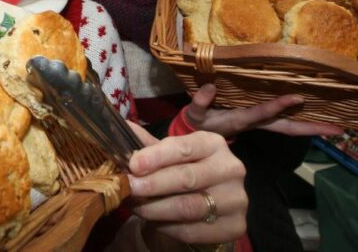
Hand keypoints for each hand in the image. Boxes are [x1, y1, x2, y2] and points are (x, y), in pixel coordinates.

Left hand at [126, 122, 247, 244]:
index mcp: (213, 144)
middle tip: (128, 188)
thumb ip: (147, 144)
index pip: (184, 148)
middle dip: (152, 184)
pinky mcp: (236, 226)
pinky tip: (154, 221)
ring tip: (136, 206)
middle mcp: (231, 168)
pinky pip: (194, 230)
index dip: (157, 156)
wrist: (212, 208)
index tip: (133, 164)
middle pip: (186, 178)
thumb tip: (121, 127)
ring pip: (189, 207)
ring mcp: (236, 199)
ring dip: (156, 208)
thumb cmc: (186, 173)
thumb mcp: (169, 155)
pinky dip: (168, 227)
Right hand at [185, 84, 344, 137]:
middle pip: (288, 128)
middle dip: (312, 129)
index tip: (297, 97)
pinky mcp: (261, 121)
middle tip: (338, 130)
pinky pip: (285, 122)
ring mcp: (261, 124)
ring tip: (336, 126)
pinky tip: (314, 115)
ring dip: (312, 127)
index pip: (262, 113)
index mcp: (240, 120)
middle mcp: (256, 124)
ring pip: (289, 127)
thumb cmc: (197, 124)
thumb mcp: (194, 113)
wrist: (198, 139)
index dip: (279, 106)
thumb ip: (200, 102)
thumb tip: (211, 87)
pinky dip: (301, 120)